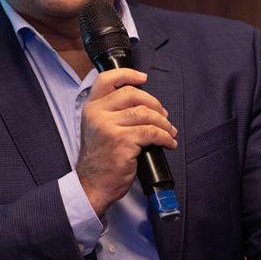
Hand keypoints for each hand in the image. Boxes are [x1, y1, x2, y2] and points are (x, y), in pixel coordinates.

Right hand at [77, 69, 177, 217]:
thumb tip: (144, 103)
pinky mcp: (123, 141)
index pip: (106, 79)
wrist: (93, 185)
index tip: (144, 78)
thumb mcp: (98, 129)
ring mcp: (109, 127)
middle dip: (154, 103)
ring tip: (169, 132)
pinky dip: (165, 137)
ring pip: (146, 114)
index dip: (128, 75)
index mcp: (91, 108)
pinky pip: (152, 133)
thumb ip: (112, 112)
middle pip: (133, 94)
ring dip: (164, 123)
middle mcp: (98, 114)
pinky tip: (169, 143)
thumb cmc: (101, 159)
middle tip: (164, 116)